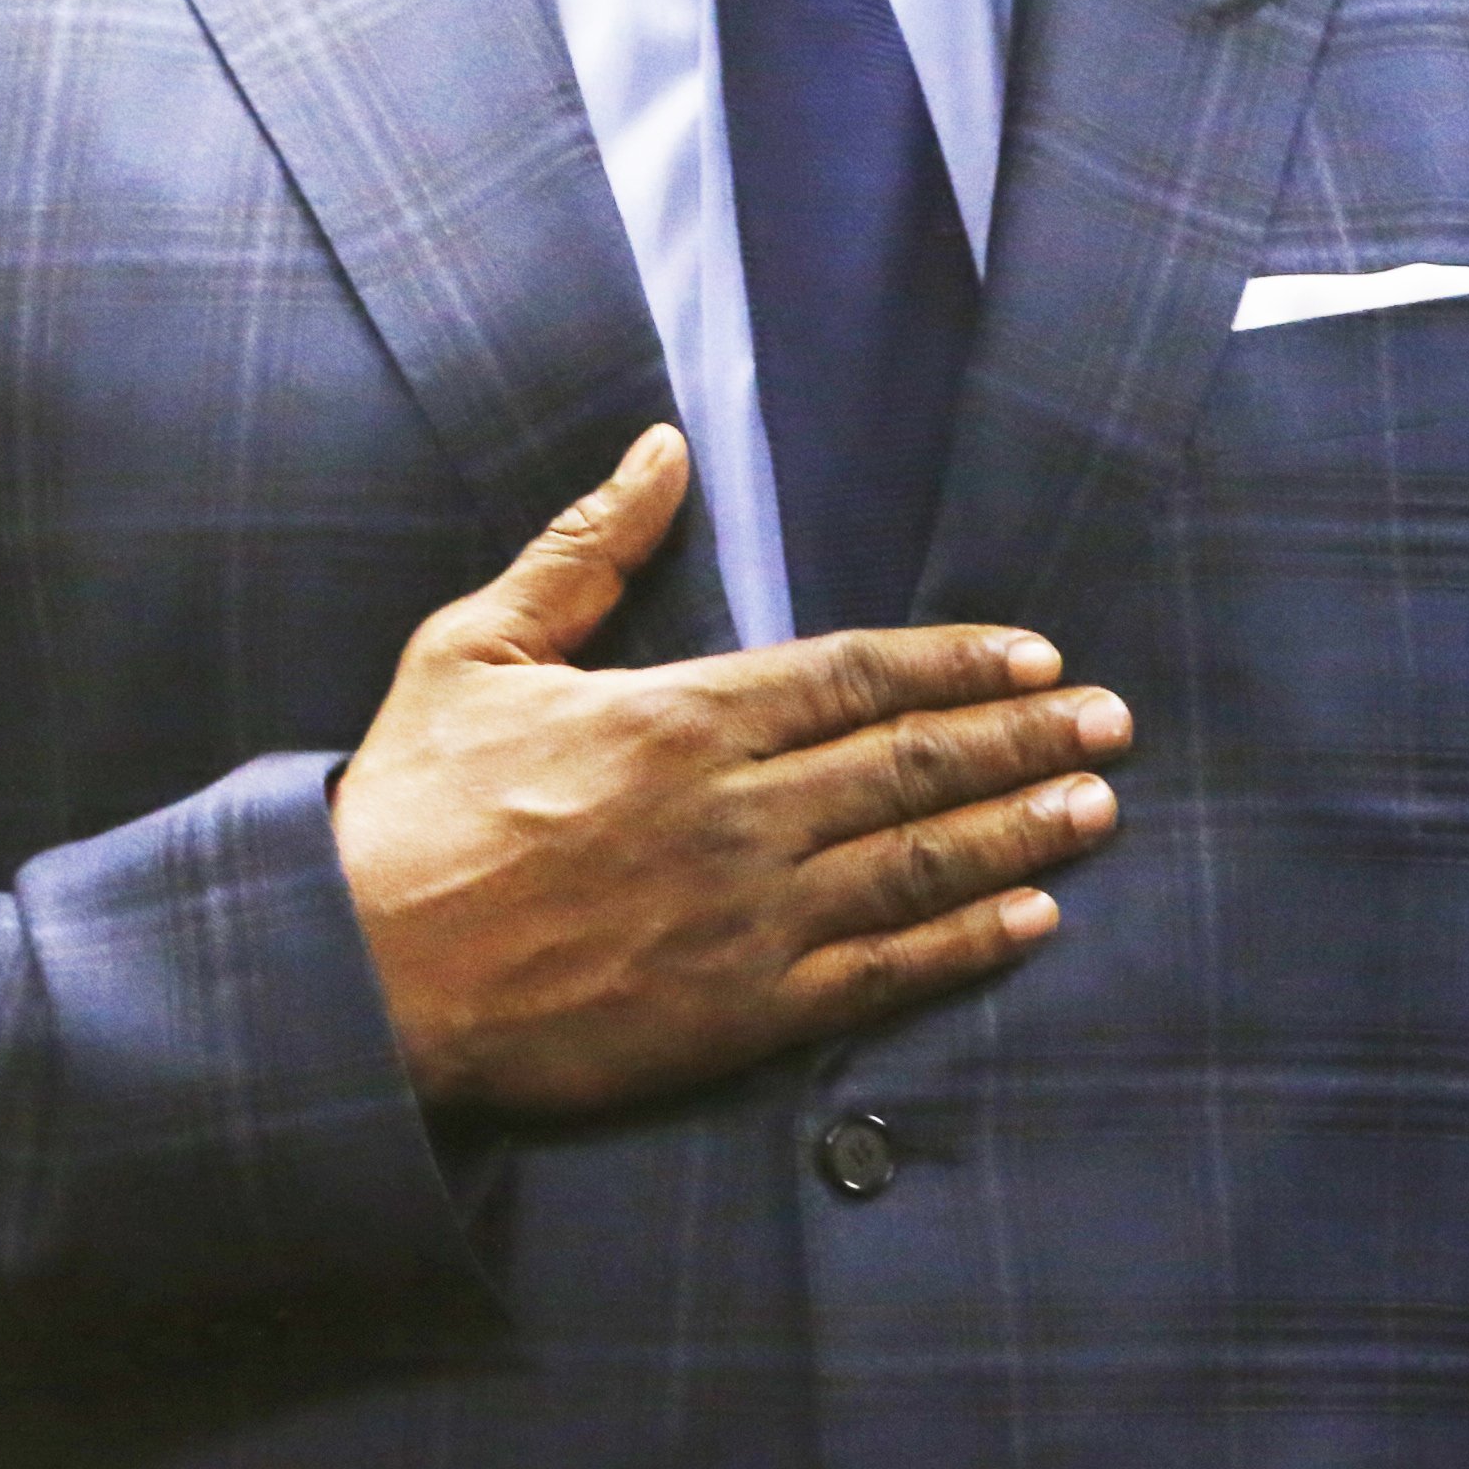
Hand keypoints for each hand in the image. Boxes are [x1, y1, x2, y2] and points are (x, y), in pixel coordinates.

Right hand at [328, 425, 1130, 1119]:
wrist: (356, 976)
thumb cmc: (406, 808)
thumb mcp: (474, 648)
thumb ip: (583, 552)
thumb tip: (663, 452)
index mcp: (678, 717)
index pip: (855, 675)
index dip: (956, 661)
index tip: (1035, 654)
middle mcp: (733, 813)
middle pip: (911, 763)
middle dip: (1023, 738)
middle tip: (1112, 723)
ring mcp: (744, 920)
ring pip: (916, 863)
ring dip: (1019, 829)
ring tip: (1098, 804)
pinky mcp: (735, 1016)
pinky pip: (880, 975)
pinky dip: (965, 943)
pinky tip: (1031, 918)